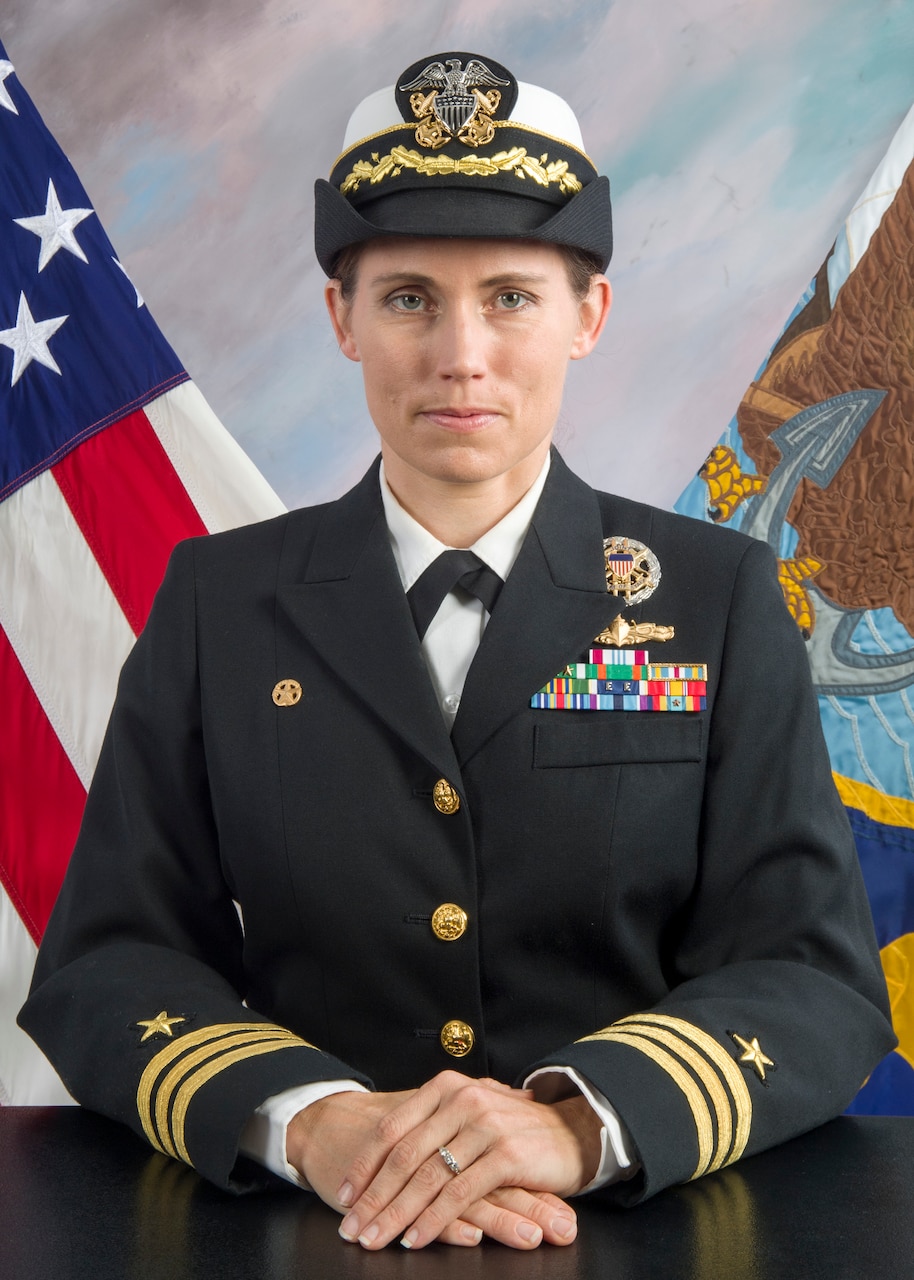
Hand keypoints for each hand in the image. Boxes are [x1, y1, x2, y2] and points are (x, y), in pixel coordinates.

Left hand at [332, 1071, 601, 1249]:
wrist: (571, 1131)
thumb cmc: (512, 1129)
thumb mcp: (468, 1116)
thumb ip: (433, 1127)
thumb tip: (381, 1156)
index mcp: (446, 1088)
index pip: (392, 1127)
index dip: (364, 1164)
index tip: (344, 1195)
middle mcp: (462, 1100)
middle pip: (404, 1155)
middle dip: (373, 1197)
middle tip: (351, 1228)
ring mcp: (484, 1125)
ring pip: (427, 1177)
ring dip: (395, 1214)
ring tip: (374, 1239)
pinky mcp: (506, 1154)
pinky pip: (459, 1193)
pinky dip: (432, 1220)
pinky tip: (414, 1239)